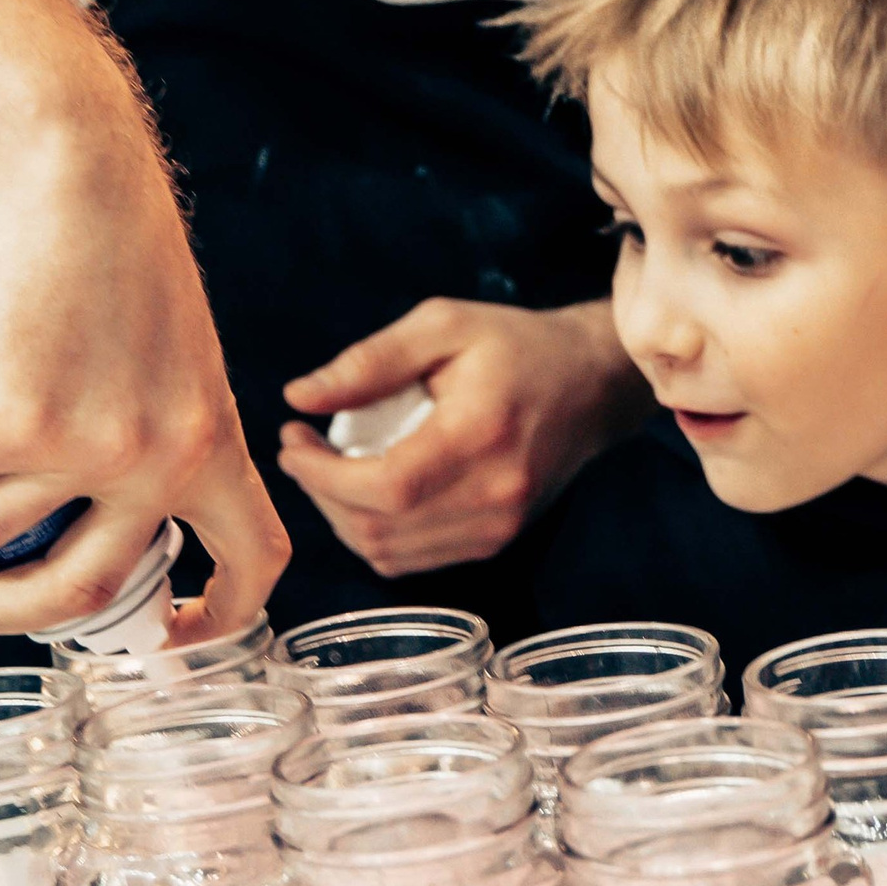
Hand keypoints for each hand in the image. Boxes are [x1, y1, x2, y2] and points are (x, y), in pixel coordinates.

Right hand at [0, 0, 285, 639]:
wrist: (69, 156)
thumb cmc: (106, 235)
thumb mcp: (158, 343)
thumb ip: (143, 411)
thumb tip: (74, 488)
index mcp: (213, 438)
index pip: (255, 560)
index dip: (217, 618)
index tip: (164, 637)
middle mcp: (162, 458)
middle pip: (83, 593)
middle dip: (3, 611)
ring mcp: (90, 447)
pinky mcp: (14, 421)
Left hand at [278, 296, 647, 573]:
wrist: (593, 384)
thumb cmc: (517, 346)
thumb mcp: (444, 325)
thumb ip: (371, 361)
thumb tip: (301, 396)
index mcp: (479, 436)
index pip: (383, 486)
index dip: (321, 474)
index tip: (293, 438)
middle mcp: (493, 495)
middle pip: (378, 528)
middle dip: (321, 493)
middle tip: (303, 449)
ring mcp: (498, 527)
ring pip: (389, 554)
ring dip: (343, 518)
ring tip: (331, 471)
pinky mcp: (496, 541)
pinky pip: (413, 560)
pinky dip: (377, 535)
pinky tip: (369, 495)